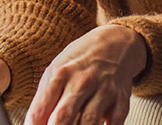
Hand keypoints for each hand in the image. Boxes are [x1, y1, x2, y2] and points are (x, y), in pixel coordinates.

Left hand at [25, 25, 146, 124]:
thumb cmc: (80, 60)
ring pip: (88, 123)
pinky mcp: (121, 100)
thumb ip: (45, 99)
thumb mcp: (57, 70)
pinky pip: (113, 124)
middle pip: (62, 117)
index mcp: (60, 74)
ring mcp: (103, 90)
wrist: (114, 43)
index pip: (40, 109)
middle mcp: (81, 81)